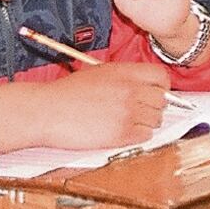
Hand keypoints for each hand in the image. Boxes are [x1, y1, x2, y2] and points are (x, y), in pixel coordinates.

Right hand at [40, 63, 169, 148]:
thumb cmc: (65, 93)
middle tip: (136, 110)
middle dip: (152, 106)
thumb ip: (123, 78)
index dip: (160, 86)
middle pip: (163, 101)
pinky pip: (146, 136)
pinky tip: (118, 130)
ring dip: (144, 122)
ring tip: (124, 121)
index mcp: (123, 72)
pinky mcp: (123, 134)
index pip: (161, 76)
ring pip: (156, 120)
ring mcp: (128, 112)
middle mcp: (130, 90)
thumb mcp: (96, 73)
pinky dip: (136, 136)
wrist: (47, 111)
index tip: (152, 92)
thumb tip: (145, 88)